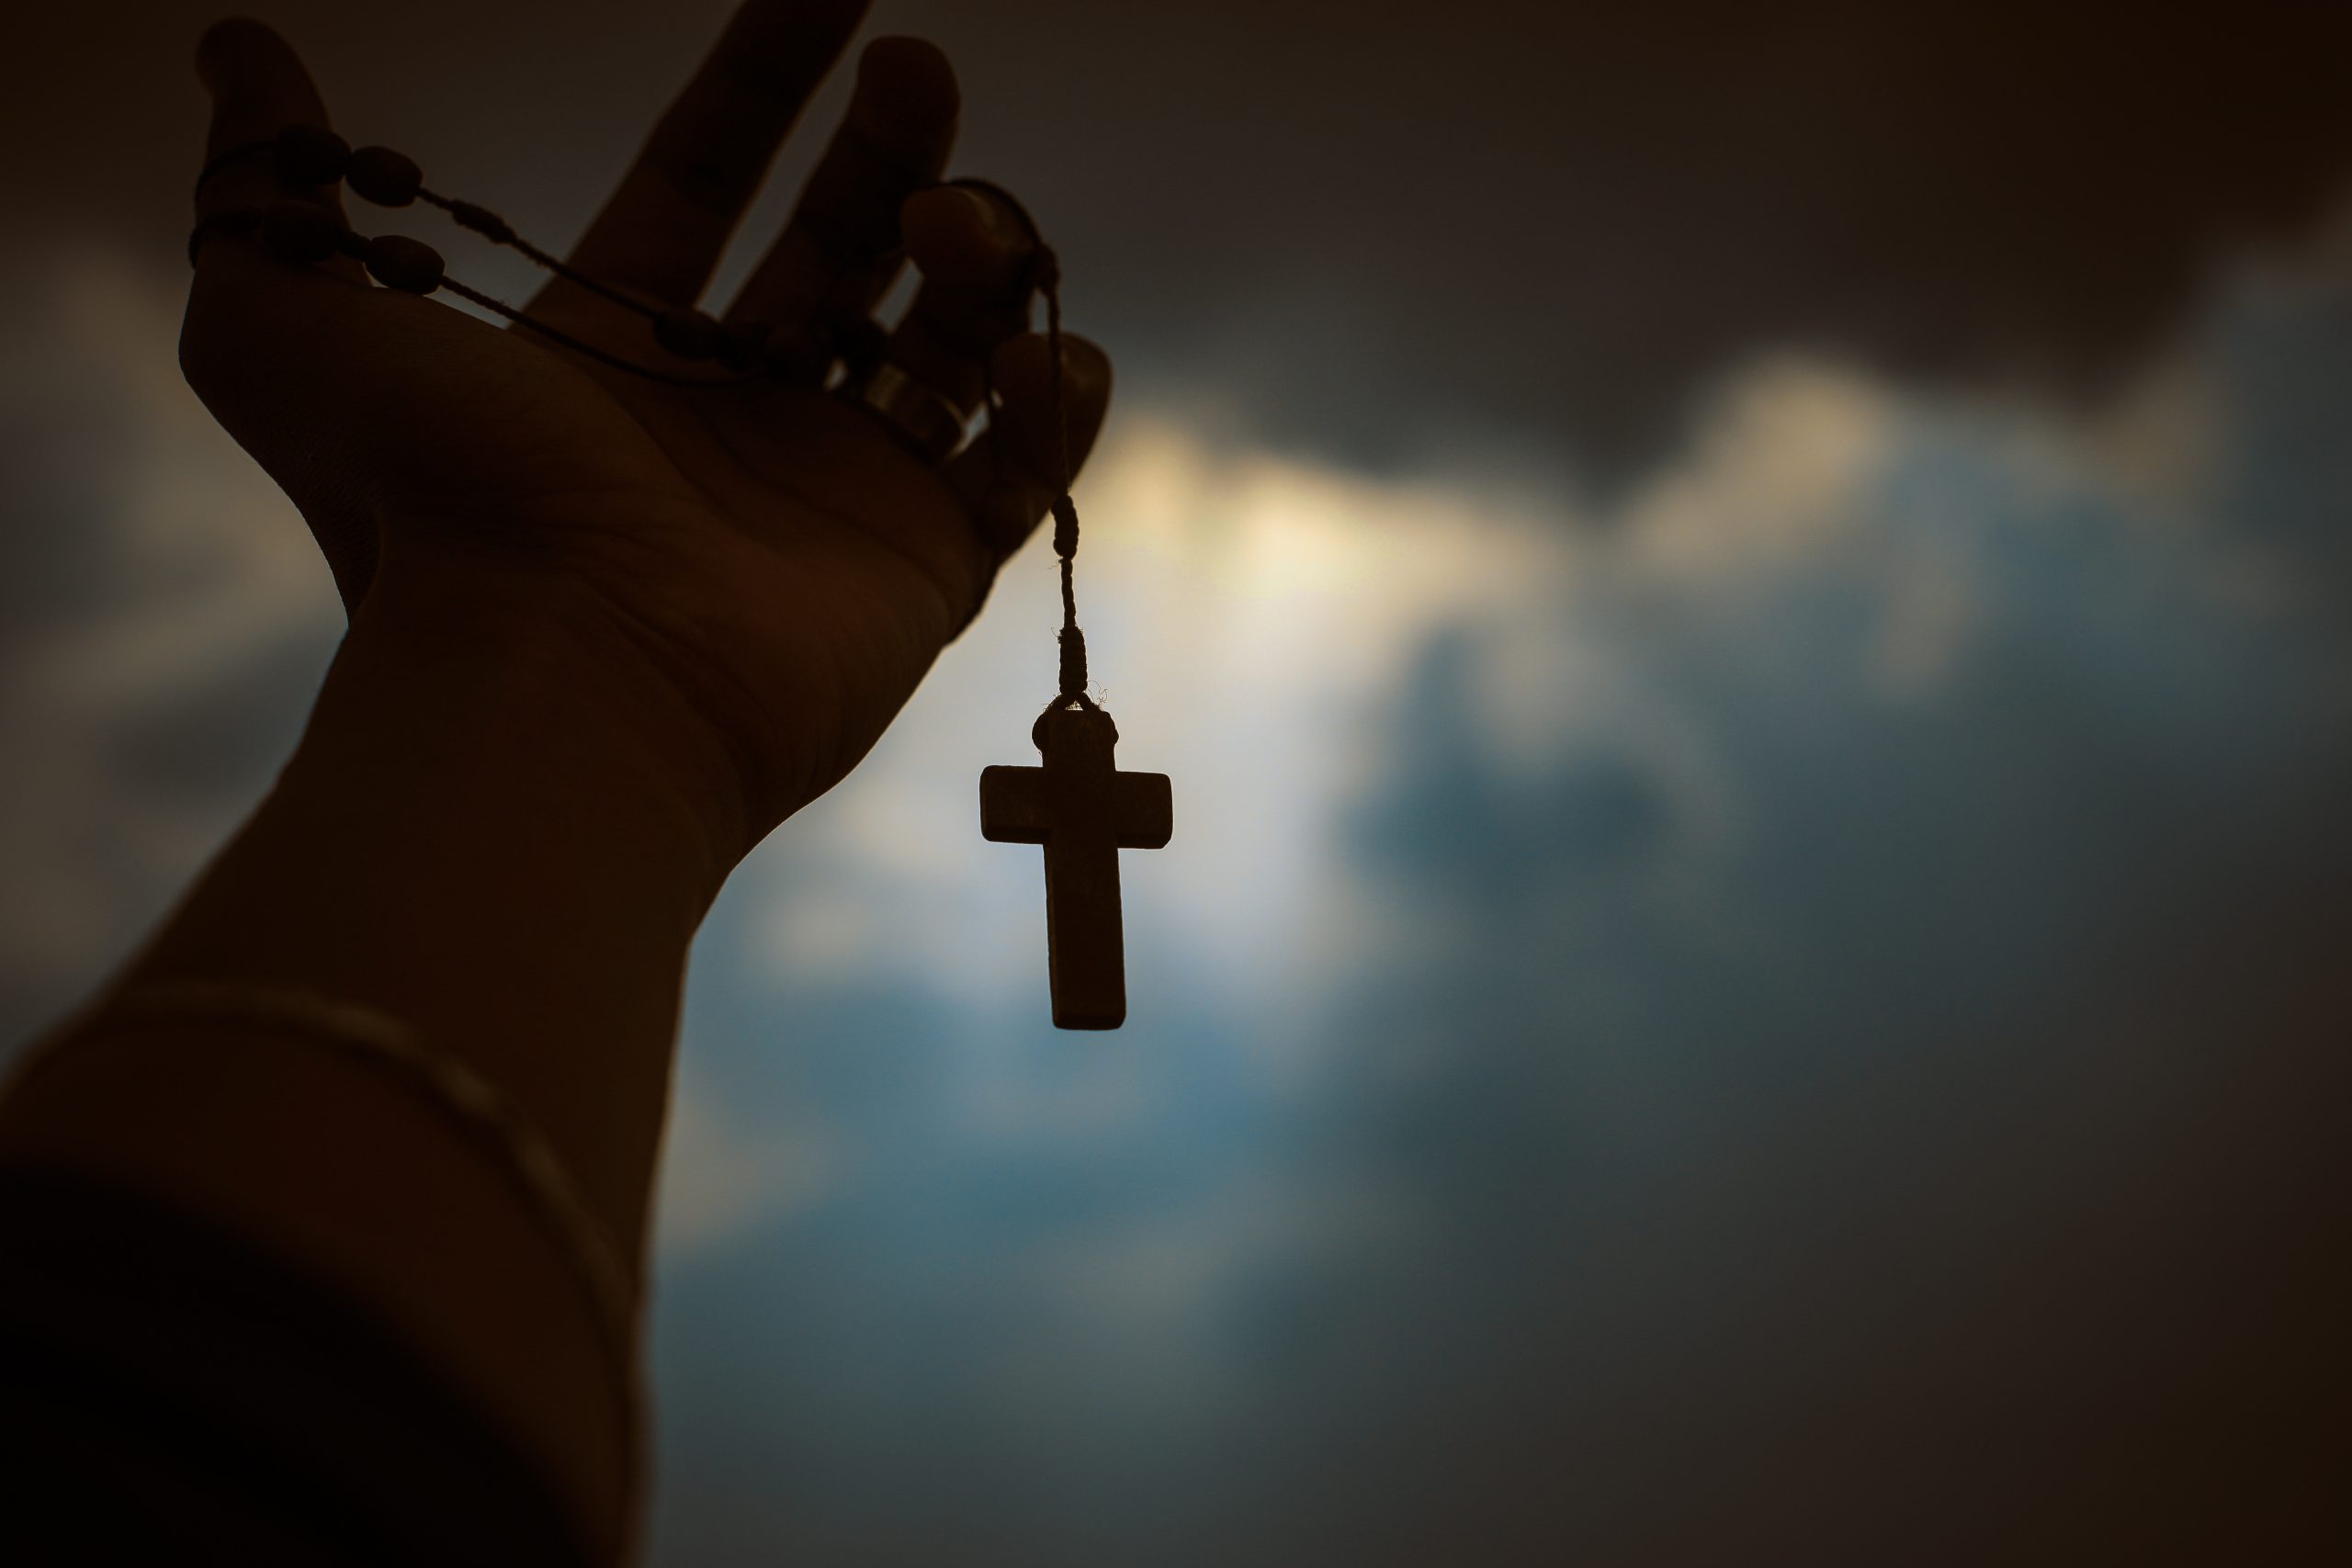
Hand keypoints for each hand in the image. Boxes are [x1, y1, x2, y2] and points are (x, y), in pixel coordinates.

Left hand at [180, 3, 1112, 853]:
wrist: (559, 675)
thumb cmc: (430, 510)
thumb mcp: (285, 326)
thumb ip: (267, 180)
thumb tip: (235, 49)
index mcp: (615, 355)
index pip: (708, 178)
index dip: (767, 78)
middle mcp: (732, 417)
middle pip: (844, 243)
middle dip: (891, 148)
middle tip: (918, 74)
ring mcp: (835, 495)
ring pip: (943, 341)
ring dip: (975, 258)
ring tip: (956, 229)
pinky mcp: (923, 573)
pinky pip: (1021, 472)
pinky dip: (1052, 404)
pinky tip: (1041, 350)